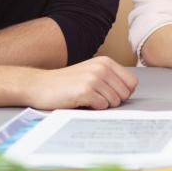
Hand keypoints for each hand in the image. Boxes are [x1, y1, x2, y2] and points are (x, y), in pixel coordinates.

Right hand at [23, 56, 138, 109]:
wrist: (39, 85)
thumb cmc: (65, 83)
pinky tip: (81, 102)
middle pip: (125, 94)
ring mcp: (94, 78)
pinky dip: (93, 108)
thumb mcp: (91, 73)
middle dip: (112, 100)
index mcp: (106, 62)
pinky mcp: (85, 91)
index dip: (123, 92)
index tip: (110, 94)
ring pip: (114, 101)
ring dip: (101, 105)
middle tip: (95, 98)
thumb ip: (111, 78)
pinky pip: (102, 106)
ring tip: (86, 98)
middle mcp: (102, 68)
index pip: (132, 82)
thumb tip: (130, 91)